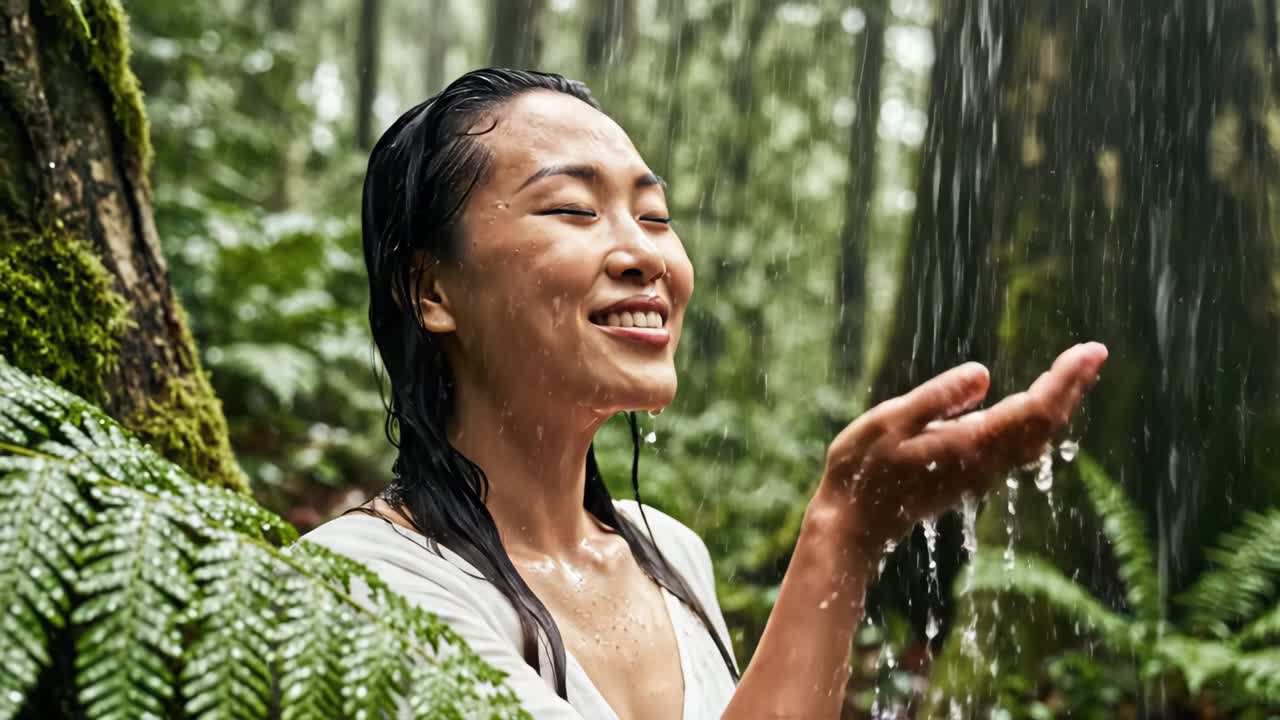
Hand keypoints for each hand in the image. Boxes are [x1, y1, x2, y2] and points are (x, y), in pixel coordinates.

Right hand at [816, 342, 1107, 556]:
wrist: (855, 525)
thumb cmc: (864, 471)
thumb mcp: (890, 421)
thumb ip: (937, 398)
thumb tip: (983, 374)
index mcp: (970, 444)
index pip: (1034, 409)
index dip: (1065, 379)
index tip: (1090, 351)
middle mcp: (985, 462)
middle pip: (1045, 425)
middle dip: (1072, 388)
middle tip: (1095, 353)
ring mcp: (981, 473)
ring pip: (1036, 439)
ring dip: (1059, 404)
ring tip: (1074, 373)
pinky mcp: (972, 477)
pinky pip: (1020, 447)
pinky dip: (1038, 420)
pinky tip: (1035, 405)